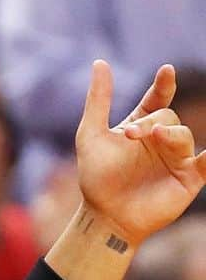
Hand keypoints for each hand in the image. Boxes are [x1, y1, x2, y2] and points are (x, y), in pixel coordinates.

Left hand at [75, 61, 205, 245]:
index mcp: (142, 126)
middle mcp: (161, 140)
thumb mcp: (91, 136)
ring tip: (156, 137)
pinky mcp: (188, 179)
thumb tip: (99, 62)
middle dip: (151, 122)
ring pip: (183, 135)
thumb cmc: (96, 179)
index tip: (166, 72)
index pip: (158, 99)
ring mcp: (176, 158)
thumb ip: (99, 101)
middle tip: (131, 134)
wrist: (104, 217)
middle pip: (168, 117)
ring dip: (170, 134)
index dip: (163, 85)